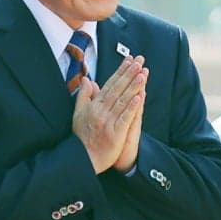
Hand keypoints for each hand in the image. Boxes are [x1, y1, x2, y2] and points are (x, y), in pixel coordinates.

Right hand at [73, 56, 147, 173]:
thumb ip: (83, 96)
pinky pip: (125, 118)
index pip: (109, 85)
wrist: (81, 159)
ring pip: (123, 101)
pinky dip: (132, 108)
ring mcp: (108, 122)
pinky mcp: (115, 133)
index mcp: (94, 106)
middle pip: (117, 89)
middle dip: (129, 74)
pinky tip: (140, 97)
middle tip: (139, 61)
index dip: (120, 72)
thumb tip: (88, 80)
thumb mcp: (78, 114)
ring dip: (133, 87)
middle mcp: (101, 111)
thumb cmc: (81, 137)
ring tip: (142, 74)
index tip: (128, 60)